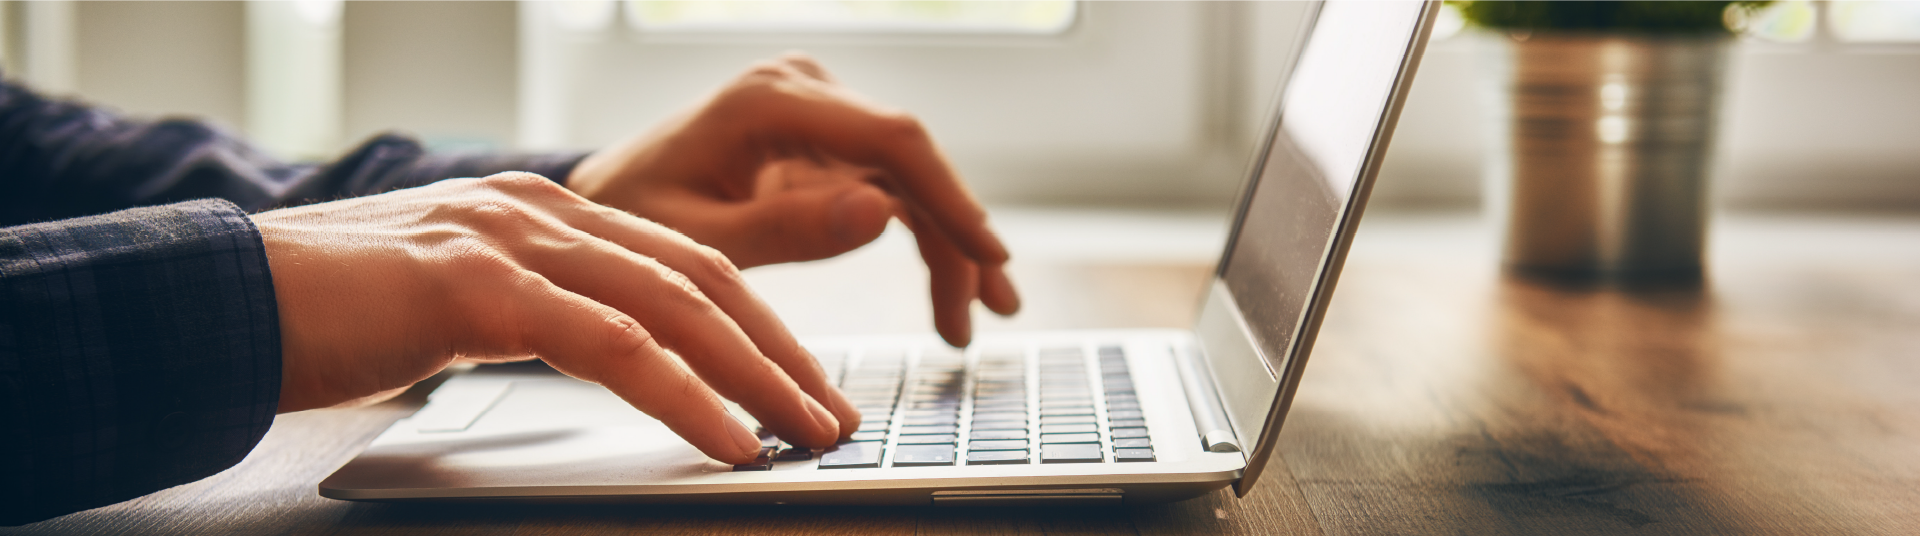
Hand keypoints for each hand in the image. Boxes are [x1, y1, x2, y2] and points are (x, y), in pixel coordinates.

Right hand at [252, 173, 858, 463]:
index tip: (805, 382)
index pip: (684, 263)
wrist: (217, 300)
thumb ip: (534, 313)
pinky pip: (612, 343)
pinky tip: (728, 438)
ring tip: (808, 433)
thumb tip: (608, 360)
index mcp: (543, 212)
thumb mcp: (455, 304)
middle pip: (702, 278)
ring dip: (757, 377)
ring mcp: (512, 240)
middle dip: (781, 352)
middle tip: (834, 414)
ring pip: (674, 305)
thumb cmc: (330, 316)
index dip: (758, 325)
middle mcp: (541, 211)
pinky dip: (684, 394)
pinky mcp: (478, 287)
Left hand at [566, 52, 1019, 346]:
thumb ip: (785, 230)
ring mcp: (818, 112)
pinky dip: (919, 238)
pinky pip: (890, 187)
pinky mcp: (824, 140)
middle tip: (986, 313)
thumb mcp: (697, 241)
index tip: (988, 255)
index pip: (891, 139)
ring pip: (910, 178)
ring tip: (965, 323)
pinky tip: (946, 293)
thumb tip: (882, 215)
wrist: (603, 199)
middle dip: (957, 237)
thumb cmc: (632, 218)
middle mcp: (804, 90)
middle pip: (911, 160)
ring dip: (947, 246)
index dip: (950, 198)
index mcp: (768, 102)